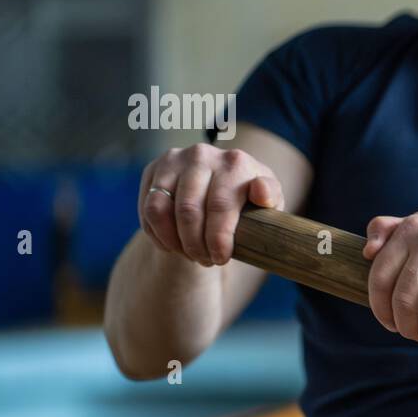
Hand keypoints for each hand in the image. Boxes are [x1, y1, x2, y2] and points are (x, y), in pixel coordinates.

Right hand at [138, 143, 284, 265]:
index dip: (218, 238)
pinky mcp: (154, 169)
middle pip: (189, 211)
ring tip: (191, 255)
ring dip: (174, 241)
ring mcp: (175, 160)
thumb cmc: (250, 200)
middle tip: (207, 261)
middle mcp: (203, 155)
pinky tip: (173, 246)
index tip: (221, 259)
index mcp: (236, 162)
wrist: (221, 185)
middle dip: (196, 245)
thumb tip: (260, 193)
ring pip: (160, 209)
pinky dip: (157, 234)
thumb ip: (270, 197)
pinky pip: (147, 209)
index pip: (220, 205)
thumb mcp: (270, 201)